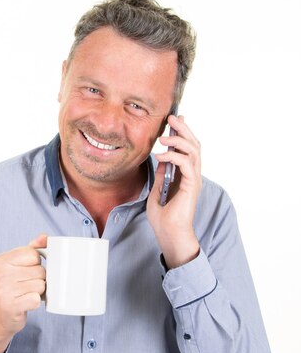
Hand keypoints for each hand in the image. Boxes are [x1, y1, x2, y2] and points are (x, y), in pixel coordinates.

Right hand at [0, 234, 46, 352]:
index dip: (36, 264)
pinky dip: (35, 303)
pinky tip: (25, 303)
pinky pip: (36, 299)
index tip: (26, 271)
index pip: (33, 254)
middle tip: (26, 286)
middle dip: (38, 280)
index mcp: (1, 260)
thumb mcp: (16, 265)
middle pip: (40, 270)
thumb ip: (30, 249)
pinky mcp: (11, 305)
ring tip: (25, 294)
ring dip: (38, 292)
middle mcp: (0, 273)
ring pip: (41, 285)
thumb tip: (44, 237)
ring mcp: (4, 289)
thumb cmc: (10, 287)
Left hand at [147, 115, 200, 268]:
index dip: (183, 132)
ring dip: (178, 140)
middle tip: (172, 117)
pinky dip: (174, 156)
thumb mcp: (158, 191)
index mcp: (185, 175)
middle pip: (194, 145)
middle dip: (183, 129)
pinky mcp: (192, 186)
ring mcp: (194, 180)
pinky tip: (161, 155)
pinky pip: (186, 165)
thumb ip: (162, 175)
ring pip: (193, 151)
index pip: (187, 148)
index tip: (175, 120)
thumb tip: (161, 159)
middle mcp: (193, 175)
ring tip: (163, 136)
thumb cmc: (163, 218)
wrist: (169, 235)